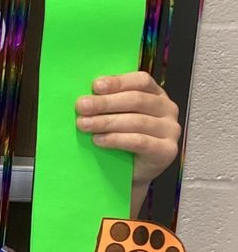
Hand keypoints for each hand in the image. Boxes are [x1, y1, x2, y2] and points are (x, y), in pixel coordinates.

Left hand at [75, 71, 180, 213]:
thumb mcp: (115, 114)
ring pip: (136, 121)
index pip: (141, 81)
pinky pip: (140, 142)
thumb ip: (107, 102)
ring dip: (106, 122)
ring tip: (84, 124)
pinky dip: (116, 139)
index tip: (95, 86)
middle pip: (136, 100)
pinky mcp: (167, 150)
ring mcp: (170, 130)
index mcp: (155, 93)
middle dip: (105, 103)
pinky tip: (98, 140)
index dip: (118, 82)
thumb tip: (83, 96)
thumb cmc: (121, 136)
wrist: (132, 170)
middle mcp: (167, 109)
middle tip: (81, 106)